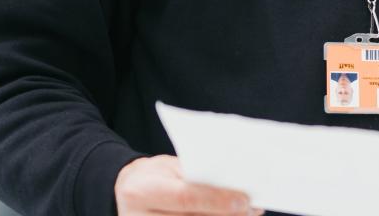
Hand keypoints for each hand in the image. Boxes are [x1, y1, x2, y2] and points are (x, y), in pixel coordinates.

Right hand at [115, 155, 261, 215]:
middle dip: (226, 214)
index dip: (217, 200)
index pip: (186, 197)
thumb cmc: (154, 176)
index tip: (244, 200)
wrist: (126, 192)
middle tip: (252, 209)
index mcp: (143, 190)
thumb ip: (197, 177)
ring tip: (244, 213)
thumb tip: (235, 187)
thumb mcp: (170, 168)